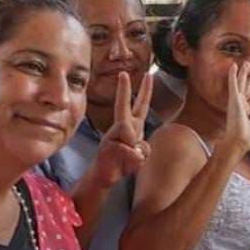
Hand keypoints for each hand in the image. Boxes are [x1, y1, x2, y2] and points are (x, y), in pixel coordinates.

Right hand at [91, 72, 153, 188]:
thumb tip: (138, 147)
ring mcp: (112, 136)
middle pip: (127, 106)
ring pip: (131, 137)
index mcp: (130, 126)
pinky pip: (129, 152)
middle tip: (136, 73)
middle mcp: (121, 127)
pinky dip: (131, 161)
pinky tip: (121, 166)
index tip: (145, 75)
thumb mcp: (138, 154)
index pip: (138, 106)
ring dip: (134, 154)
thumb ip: (143, 148)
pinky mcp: (108, 147)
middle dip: (131, 89)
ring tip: (125, 161)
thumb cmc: (122, 162)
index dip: (143, 91)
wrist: (104, 176)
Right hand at [215, 63, 249, 156]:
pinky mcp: (233, 99)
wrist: (238, 142)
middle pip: (248, 89)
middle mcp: (239, 106)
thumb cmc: (244, 140)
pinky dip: (233, 75)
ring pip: (241, 83)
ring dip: (243, 73)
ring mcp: (236, 102)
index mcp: (245, 113)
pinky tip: (234, 65)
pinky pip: (233, 84)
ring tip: (247, 63)